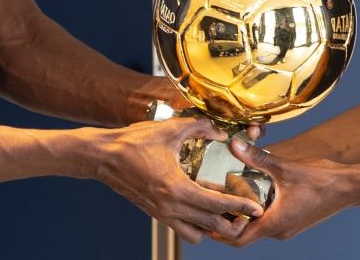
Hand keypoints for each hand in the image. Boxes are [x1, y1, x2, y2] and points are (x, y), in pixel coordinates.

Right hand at [96, 118, 264, 243]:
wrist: (103, 157)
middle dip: (233, 222)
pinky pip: (182, 229)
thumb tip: (219, 130)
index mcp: (176, 188)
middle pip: (211, 226)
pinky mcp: (156, 213)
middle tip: (247, 213)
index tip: (256, 208)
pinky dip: (196, 225)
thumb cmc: (133, 142)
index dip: (240, 206)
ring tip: (225, 213)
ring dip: (213, 227)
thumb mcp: (169, 130)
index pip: (216, 204)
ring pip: (197, 233)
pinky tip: (202, 209)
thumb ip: (198, 127)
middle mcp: (170, 207)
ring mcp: (162, 213)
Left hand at [219, 138, 353, 245]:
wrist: (348, 187)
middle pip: (244, 235)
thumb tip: (234, 145)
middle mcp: (279, 230)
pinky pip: (266, 220)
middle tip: (210, 203)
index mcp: (274, 223)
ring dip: (240, 216)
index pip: (238, 239)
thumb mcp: (285, 167)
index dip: (219, 231)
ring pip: (255, 227)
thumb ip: (258, 158)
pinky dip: (254, 211)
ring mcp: (286, 227)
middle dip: (226, 222)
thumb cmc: (321, 180)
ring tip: (224, 196)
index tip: (206, 213)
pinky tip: (247, 191)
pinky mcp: (291, 220)